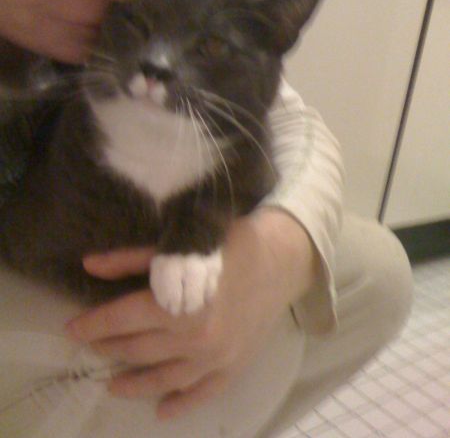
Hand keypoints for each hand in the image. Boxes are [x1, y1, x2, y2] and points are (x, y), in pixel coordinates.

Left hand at [65, 208, 317, 419]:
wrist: (282, 258)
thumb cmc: (228, 244)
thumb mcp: (178, 245)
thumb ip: (131, 259)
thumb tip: (88, 265)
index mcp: (177, 301)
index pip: (121, 319)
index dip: (93, 324)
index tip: (72, 329)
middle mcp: (193, 336)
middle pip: (138, 348)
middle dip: (109, 347)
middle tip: (92, 347)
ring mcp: (215, 357)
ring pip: (163, 377)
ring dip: (134, 383)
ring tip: (112, 384)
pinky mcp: (234, 367)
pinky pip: (202, 394)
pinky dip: (180, 404)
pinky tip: (161, 411)